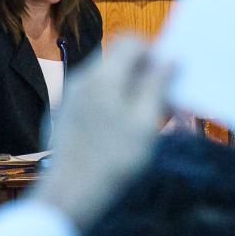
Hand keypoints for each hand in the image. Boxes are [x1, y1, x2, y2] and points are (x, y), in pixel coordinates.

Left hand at [31, 35, 170, 228]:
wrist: (70, 194)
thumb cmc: (113, 159)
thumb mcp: (145, 123)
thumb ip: (157, 86)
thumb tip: (170, 59)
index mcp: (103, 76)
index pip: (130, 41)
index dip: (153, 52)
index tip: (168, 78)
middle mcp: (82, 79)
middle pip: (117, 59)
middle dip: (143, 74)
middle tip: (163, 103)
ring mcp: (69, 97)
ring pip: (105, 79)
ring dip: (128, 90)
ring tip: (145, 120)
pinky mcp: (63, 115)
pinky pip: (92, 97)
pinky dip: (111, 103)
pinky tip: (119, 132)